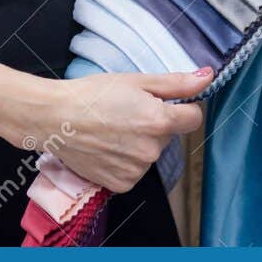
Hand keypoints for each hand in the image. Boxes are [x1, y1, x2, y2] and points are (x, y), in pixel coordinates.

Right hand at [42, 69, 211, 191]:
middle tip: (126, 112)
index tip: (164, 103)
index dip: (182, 108)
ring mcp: (136, 170)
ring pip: (150, 153)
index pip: (193, 119)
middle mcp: (151, 150)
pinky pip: (135, 170)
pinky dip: (125, 160)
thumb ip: (176, 83)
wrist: (54, 118)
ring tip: (112, 129)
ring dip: (139, 143)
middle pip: (168, 135)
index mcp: (158, 121)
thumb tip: (207, 77)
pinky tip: (107, 146)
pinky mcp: (121, 184)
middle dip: (154, 124)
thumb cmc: (91, 95)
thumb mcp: (135, 81)